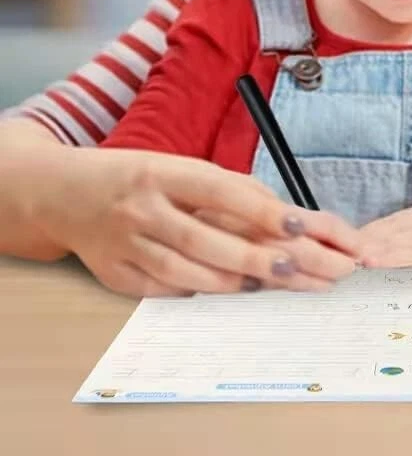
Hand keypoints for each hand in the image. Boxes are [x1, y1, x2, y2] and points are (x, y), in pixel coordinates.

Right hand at [36, 146, 359, 295]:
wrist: (65, 194)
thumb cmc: (142, 178)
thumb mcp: (181, 168)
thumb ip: (230, 190)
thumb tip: (284, 214)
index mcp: (163, 173)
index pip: (219, 191)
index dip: (261, 209)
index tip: (301, 224)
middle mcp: (141, 209)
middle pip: (205, 240)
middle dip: (257, 258)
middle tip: (300, 268)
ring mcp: (124, 245)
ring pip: (186, 271)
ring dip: (234, 280)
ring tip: (275, 282)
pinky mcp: (115, 275)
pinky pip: (165, 289)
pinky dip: (200, 290)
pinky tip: (232, 290)